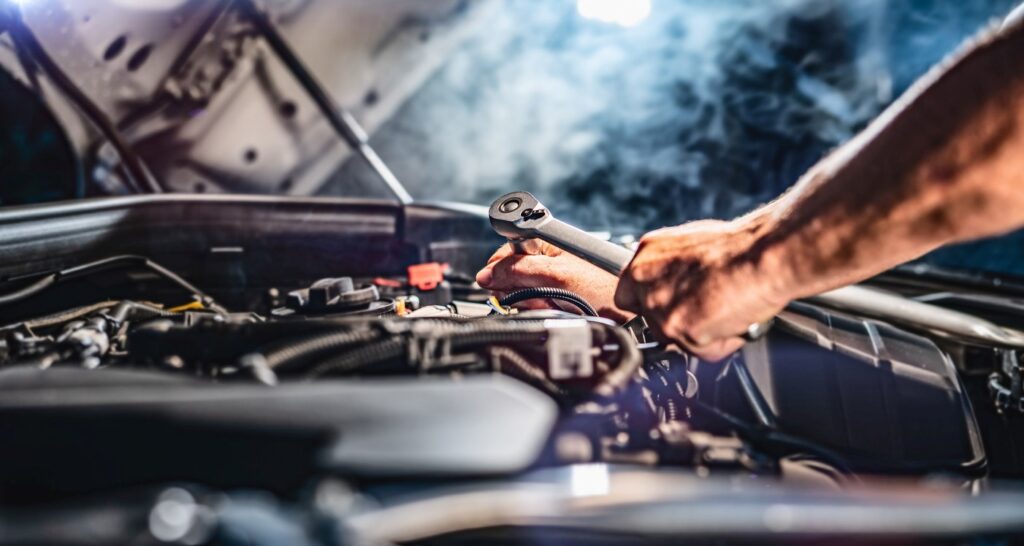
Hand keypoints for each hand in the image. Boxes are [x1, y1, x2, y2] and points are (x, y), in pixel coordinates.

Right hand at [476, 240, 631, 321]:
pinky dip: (542, 310)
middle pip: (511, 275)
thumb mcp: (555, 276)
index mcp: (545, 242)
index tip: (500, 285)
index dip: (500, 271)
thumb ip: (518, 272)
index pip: (506, 252)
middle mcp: (546, 256)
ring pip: (522, 293)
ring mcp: (551, 276)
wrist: (629, 311)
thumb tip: (487, 275)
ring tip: (554, 304)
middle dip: (521, 291)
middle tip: (539, 297)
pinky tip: (557, 310)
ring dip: (533, 303)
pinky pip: (535, 304)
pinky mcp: (556, 295)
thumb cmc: (604, 287)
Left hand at [614, 219, 790, 360]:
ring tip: (723, 311)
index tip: (665, 308)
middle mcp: (645, 283)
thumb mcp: (688, 244)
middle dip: (677, 322)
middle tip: (703, 311)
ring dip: (698, 335)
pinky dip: (720, 343)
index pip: (627, 297)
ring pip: (674, 340)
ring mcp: (660, 309)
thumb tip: (672, 282)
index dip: (649, 306)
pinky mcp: (680, 331)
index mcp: (645, 258)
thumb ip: (668, 268)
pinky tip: (733, 321)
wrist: (762, 255)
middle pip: (650, 322)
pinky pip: (700, 351)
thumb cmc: (738, 246)